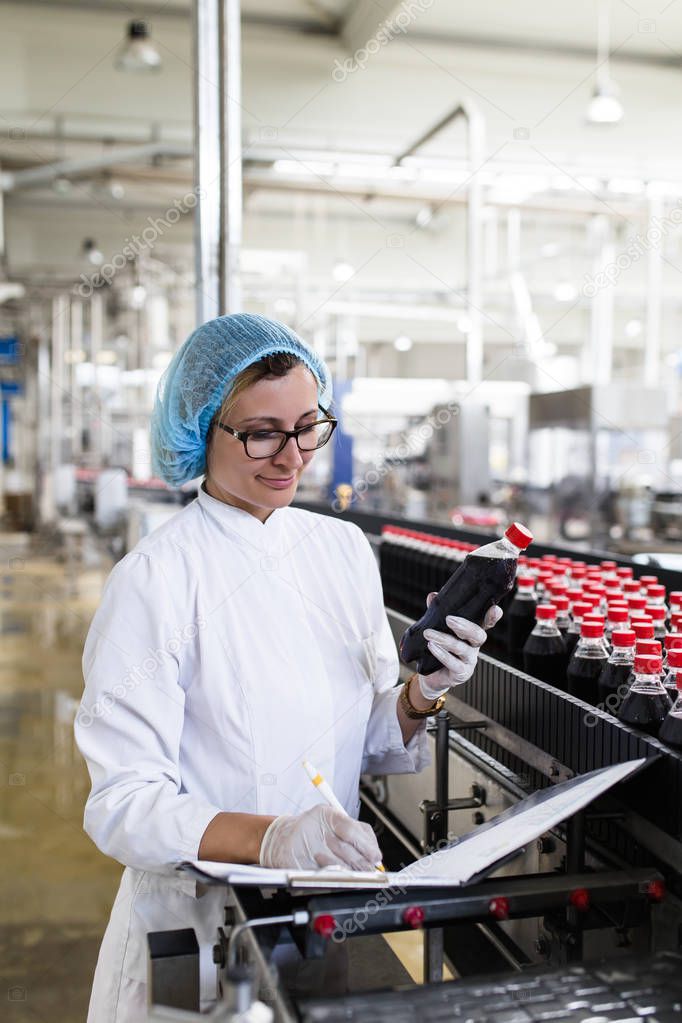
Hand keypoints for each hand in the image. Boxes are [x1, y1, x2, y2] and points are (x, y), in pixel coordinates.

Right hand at [259, 804, 381, 870]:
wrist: (281, 838)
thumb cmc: (312, 830)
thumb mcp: (334, 822)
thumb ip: (356, 834)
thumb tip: (375, 854)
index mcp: (326, 814)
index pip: (352, 830)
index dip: (367, 846)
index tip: (376, 857)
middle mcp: (314, 828)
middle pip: (346, 850)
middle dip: (362, 864)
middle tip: (371, 872)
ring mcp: (304, 846)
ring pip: (336, 865)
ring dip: (349, 873)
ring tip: (356, 876)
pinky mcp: (296, 863)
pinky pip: (321, 875)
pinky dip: (333, 879)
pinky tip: (338, 878)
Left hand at [418, 593, 502, 700]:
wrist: (432, 675)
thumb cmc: (440, 648)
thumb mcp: (439, 629)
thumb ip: (437, 613)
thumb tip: (433, 596)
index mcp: (472, 634)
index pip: (486, 623)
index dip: (493, 617)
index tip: (494, 608)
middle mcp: (474, 646)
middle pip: (478, 635)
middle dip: (465, 626)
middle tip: (449, 619)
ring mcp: (469, 661)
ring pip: (462, 649)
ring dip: (444, 639)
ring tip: (428, 633)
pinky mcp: (461, 673)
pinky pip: (453, 664)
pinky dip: (442, 654)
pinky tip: (431, 646)